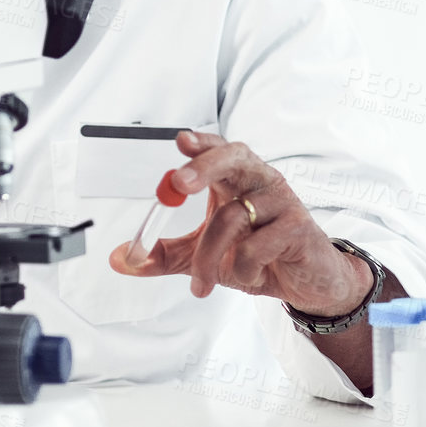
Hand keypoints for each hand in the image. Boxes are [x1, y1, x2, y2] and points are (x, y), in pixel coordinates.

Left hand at [110, 131, 374, 316]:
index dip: (202, 143)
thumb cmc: (258, 257)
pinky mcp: (298, 228)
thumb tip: (119, 258)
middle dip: (205, 166)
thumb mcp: (204, 257)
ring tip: (200, 286)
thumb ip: (164, 255)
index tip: (181, 140)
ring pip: (232, 218)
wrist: (307, 283)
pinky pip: (256, 246)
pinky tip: (247, 277)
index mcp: (237, 178)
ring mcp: (282, 202)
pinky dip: (242, 268)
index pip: (219, 149)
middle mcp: (260, 180)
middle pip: (234, 158)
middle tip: (179, 184)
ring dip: (207, 258)